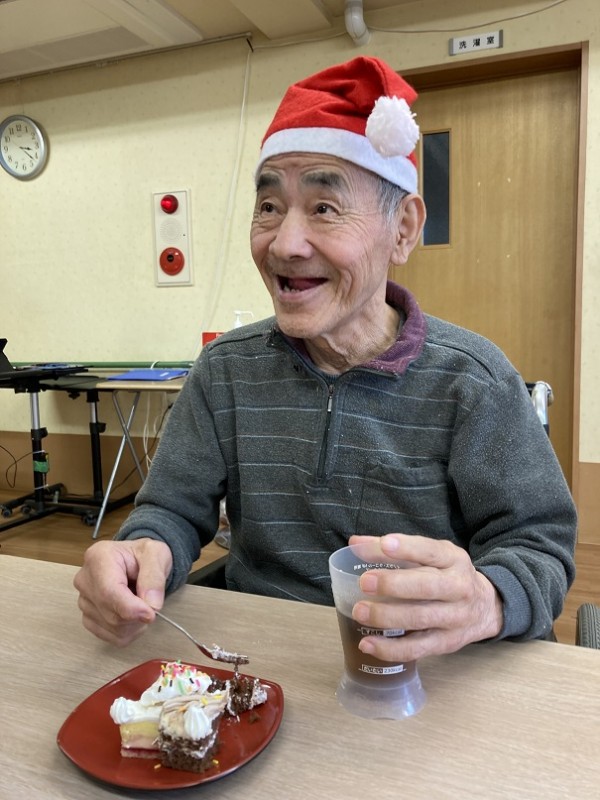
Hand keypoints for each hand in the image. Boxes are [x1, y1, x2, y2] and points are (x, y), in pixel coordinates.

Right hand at [73, 538, 172, 645]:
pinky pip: (110, 636)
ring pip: (111, 627)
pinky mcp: (88, 617)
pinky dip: (128, 631)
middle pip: (111, 613)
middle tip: (152, 602)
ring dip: (135, 624)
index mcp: (98, 558)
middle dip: (138, 615)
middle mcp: (85, 580)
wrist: (135, 561)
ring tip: (141, 604)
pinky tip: (133, 615)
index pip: (108, 592)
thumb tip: (152, 605)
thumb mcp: (156, 554)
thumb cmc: (143, 555)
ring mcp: (84, 601)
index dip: (131, 608)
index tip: (152, 614)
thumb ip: (154, 577)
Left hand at [349, 533, 503, 661]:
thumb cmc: (447, 575)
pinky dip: (390, 649)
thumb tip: (355, 544)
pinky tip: (367, 643)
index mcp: (453, 559)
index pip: (430, 550)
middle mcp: (459, 587)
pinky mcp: (447, 643)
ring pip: (421, 619)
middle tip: (365, 582)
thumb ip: (393, 550)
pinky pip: (417, 649)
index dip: (407, 547)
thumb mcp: (431, 555)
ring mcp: (455, 618)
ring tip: (359, 611)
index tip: (384, 544)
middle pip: (428, 586)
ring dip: (387, 616)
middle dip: (394, 584)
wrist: (486, 607)